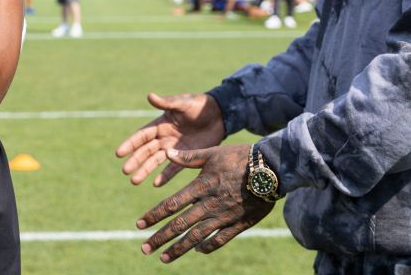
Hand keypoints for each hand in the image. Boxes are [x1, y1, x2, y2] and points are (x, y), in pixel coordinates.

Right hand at [116, 93, 225, 185]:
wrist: (219, 115)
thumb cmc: (198, 105)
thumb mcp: (182, 103)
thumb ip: (166, 103)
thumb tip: (149, 95)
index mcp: (160, 124)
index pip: (142, 136)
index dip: (130, 144)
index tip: (119, 153)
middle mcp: (164, 138)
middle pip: (146, 151)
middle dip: (135, 160)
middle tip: (125, 171)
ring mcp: (174, 149)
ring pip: (156, 161)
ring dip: (145, 170)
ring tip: (135, 181)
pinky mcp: (187, 156)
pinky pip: (174, 168)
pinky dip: (165, 176)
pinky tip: (157, 184)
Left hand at [136, 144, 273, 262]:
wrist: (271, 169)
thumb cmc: (241, 156)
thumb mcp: (213, 152)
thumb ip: (189, 157)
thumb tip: (167, 153)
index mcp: (201, 186)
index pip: (171, 204)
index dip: (154, 215)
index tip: (139, 225)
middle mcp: (209, 204)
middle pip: (179, 225)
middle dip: (160, 238)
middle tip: (144, 249)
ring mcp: (224, 216)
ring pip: (196, 237)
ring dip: (179, 248)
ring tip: (164, 258)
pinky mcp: (239, 223)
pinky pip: (220, 239)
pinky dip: (207, 246)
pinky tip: (197, 250)